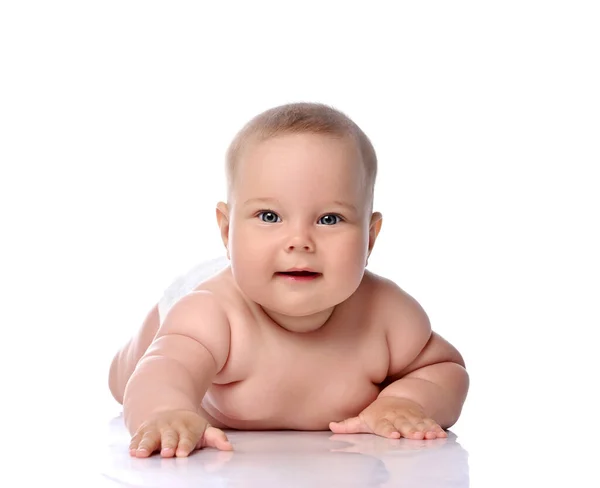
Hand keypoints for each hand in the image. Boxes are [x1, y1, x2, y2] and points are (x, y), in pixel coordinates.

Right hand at [129, 409, 232, 457]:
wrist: (167, 412)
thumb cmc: (188, 427)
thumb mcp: (203, 429)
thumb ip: (215, 438)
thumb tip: (228, 447)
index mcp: (187, 427)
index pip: (187, 437)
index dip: (185, 445)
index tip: (182, 453)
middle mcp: (170, 427)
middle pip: (169, 437)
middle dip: (168, 444)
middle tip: (168, 453)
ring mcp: (155, 428)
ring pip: (150, 437)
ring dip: (146, 445)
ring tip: (142, 453)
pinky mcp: (142, 431)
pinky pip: (137, 437)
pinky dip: (134, 444)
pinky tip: (132, 451)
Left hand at [329, 397, 446, 439]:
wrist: (397, 400)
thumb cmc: (377, 414)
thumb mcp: (362, 419)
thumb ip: (348, 426)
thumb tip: (331, 426)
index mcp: (382, 419)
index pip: (384, 425)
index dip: (389, 430)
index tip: (394, 435)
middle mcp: (397, 418)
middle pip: (404, 425)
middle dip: (410, 431)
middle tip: (417, 437)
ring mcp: (411, 418)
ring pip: (419, 424)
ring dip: (426, 431)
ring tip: (431, 437)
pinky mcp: (422, 419)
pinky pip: (430, 424)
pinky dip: (436, 429)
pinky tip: (441, 436)